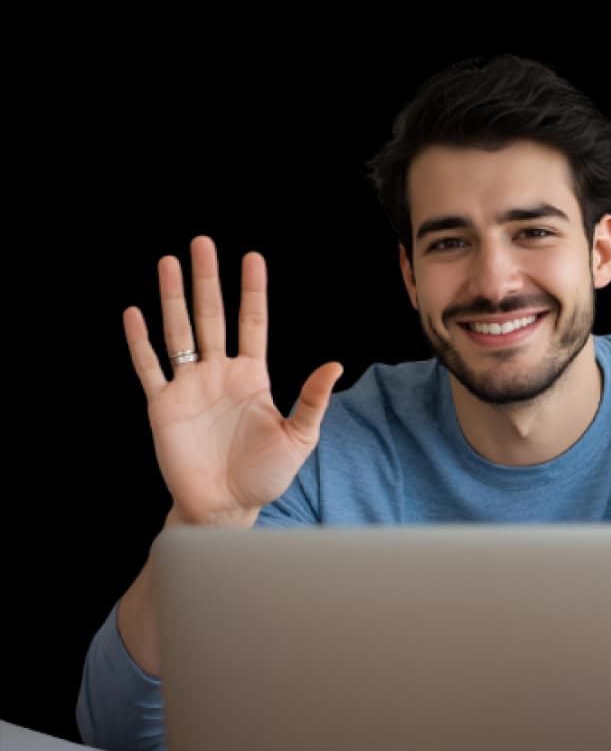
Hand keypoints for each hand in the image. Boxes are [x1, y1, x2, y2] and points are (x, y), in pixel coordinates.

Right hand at [124, 235, 342, 525]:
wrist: (227, 507)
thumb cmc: (265, 474)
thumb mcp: (299, 437)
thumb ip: (312, 400)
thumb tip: (335, 364)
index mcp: (252, 376)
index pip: (252, 323)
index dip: (252, 291)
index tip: (253, 257)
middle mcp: (219, 374)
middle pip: (212, 317)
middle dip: (207, 281)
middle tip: (202, 243)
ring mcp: (190, 388)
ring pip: (179, 333)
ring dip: (173, 299)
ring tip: (169, 262)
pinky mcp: (164, 407)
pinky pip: (149, 369)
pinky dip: (140, 343)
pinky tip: (135, 314)